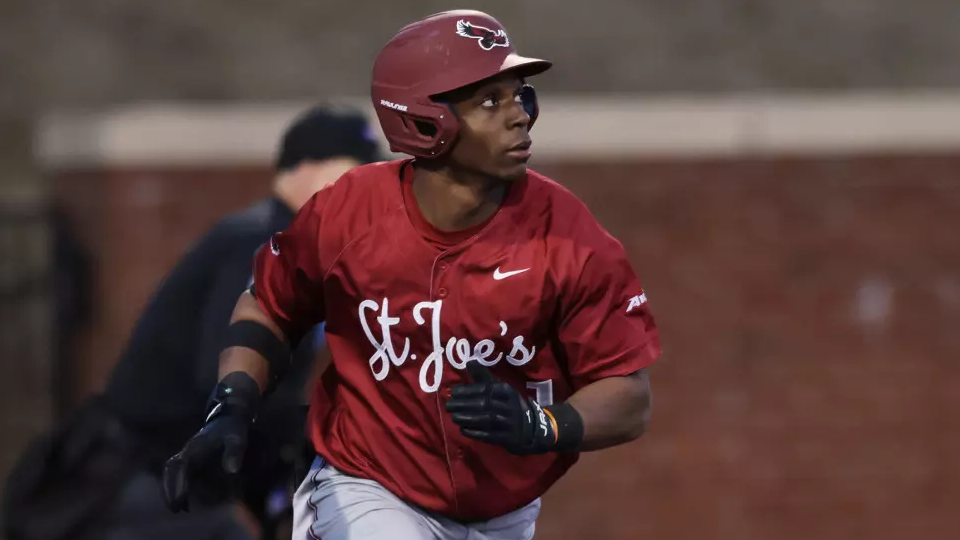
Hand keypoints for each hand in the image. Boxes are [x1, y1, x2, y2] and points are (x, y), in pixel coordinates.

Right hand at [162, 372, 259, 512]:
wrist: (229, 417)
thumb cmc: (233, 428)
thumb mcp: (237, 438)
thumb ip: (234, 453)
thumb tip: (232, 471)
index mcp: (195, 447)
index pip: (179, 466)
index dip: (177, 482)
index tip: (179, 499)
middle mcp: (188, 452)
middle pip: (170, 469)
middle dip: (169, 488)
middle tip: (175, 508)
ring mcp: (188, 455)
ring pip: (172, 472)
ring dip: (172, 488)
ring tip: (179, 508)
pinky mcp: (192, 458)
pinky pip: (179, 472)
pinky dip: (179, 484)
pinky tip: (186, 499)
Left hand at [444, 362, 556, 454]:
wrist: (530, 428)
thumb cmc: (509, 404)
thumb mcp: (501, 388)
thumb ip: (483, 376)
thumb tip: (468, 361)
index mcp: (507, 391)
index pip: (486, 389)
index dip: (468, 390)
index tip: (453, 391)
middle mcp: (509, 406)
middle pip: (484, 404)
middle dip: (464, 405)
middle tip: (448, 405)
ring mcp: (509, 423)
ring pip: (486, 420)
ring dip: (467, 418)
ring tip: (453, 416)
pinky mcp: (507, 438)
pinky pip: (489, 435)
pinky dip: (475, 432)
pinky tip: (463, 429)